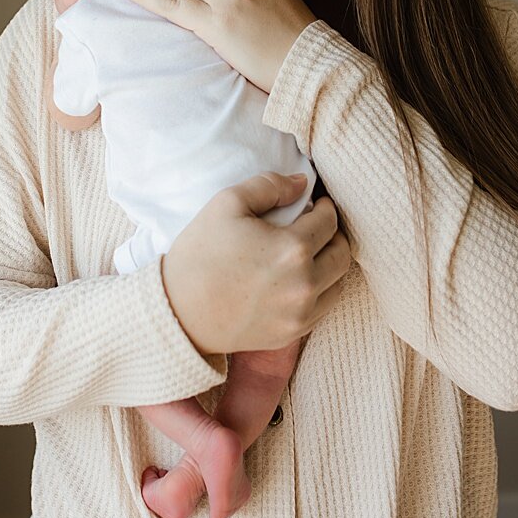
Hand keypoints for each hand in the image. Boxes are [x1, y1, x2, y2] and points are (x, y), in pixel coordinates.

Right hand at [161, 172, 351, 354]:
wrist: (175, 314)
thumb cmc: (199, 256)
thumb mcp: (226, 204)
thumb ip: (269, 185)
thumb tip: (302, 183)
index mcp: (293, 250)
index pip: (329, 221)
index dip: (325, 207)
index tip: (316, 202)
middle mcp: (304, 284)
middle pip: (342, 252)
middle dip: (334, 233)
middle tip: (318, 225)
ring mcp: (300, 314)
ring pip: (338, 281)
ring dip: (331, 262)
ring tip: (313, 251)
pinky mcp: (291, 333)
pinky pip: (324, 307)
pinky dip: (322, 289)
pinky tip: (302, 278)